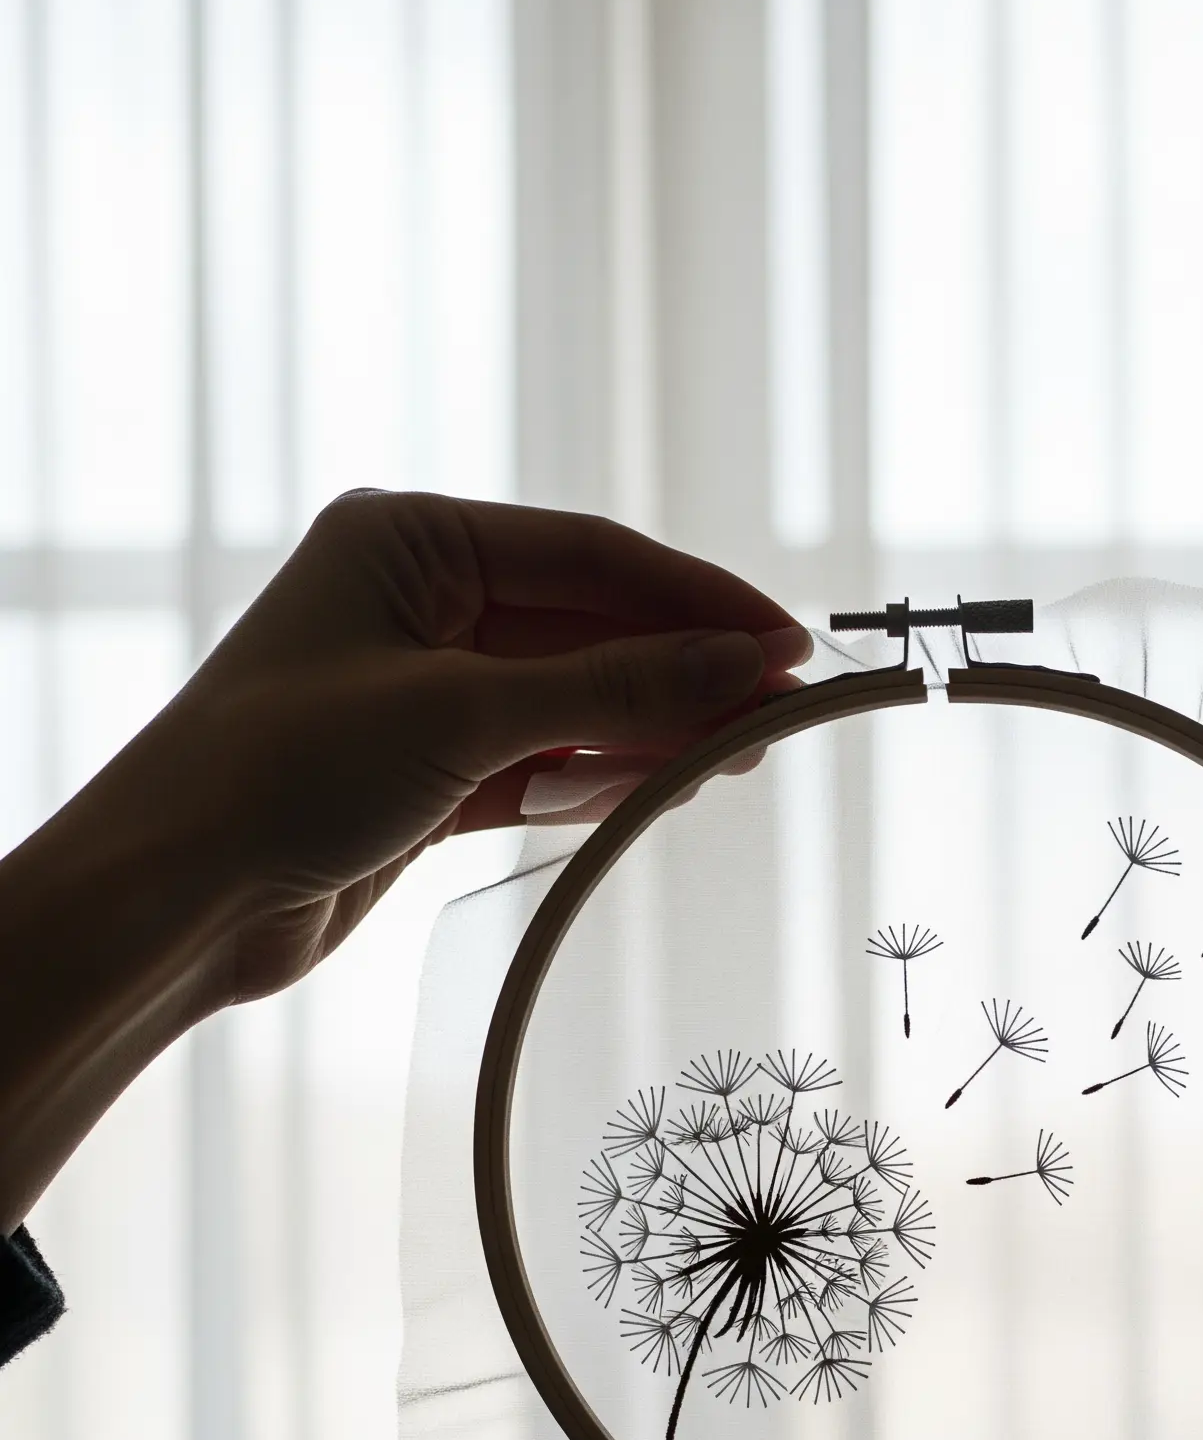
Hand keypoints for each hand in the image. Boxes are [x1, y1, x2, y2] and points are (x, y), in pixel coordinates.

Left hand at [0, 491, 807, 1229]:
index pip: (592, 558)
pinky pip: (542, 763)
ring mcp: (423, 691)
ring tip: (736, 760)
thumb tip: (742, 665)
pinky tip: (659, 791)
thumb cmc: (284, 772)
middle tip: (780, 716)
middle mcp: (418, 603)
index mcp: (409, 541)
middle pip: (591, 630)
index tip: (787, 645)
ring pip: (573, 703)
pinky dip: (597, 779)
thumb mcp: (466, 718)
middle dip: (683, 674)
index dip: (698, 600)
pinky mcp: (426, 774)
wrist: (178, 898)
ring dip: (650, 732)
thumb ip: (613, 693)